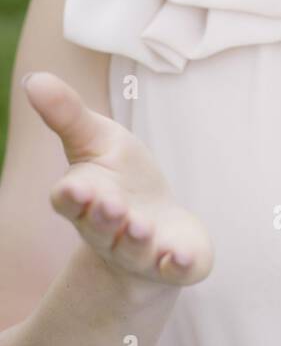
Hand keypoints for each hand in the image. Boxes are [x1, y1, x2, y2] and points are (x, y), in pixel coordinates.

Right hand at [23, 71, 213, 288]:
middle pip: (100, 227)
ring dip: (135, 239)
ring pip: (133, 248)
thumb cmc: (120, 179)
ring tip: (140, 226)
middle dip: (104, 217)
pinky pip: (174, 267)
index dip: (72, 196)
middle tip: (110, 205)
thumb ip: (67, 114)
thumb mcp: (96, 139)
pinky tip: (181, 256)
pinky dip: (177, 263)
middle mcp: (108, 230)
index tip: (76, 187)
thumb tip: (33, 78)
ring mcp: (140, 250)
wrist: (156, 229)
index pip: (70, 201)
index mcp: (85, 199)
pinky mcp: (172, 262)